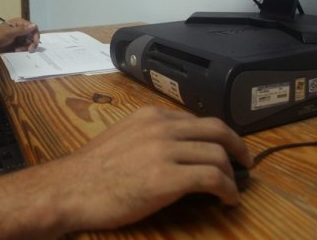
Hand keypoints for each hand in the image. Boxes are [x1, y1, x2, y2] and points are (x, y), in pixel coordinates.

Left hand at [0, 18, 40, 52]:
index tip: (35, 42)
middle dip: (32, 43)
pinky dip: (22, 49)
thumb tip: (34, 25)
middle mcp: (22, 29)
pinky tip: (16, 50)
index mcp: (20, 23)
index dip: (36, 35)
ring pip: (30, 42)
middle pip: (33, 36)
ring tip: (18, 50)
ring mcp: (20, 36)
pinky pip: (25, 46)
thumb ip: (22, 30)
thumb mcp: (10, 33)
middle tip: (30, 50)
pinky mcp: (18, 43)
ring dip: (26, 47)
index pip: (33, 27)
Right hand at [44, 107, 252, 231]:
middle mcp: (161, 127)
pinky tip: (227, 200)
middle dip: (237, 146)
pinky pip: (212, 179)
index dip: (218, 136)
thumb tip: (178, 148)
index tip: (226, 149)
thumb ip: (150, 136)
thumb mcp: (123, 137)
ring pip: (217, 154)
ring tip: (233, 189)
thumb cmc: (92, 170)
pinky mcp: (167, 179)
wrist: (71, 189)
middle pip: (216, 130)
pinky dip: (227, 190)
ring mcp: (164, 151)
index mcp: (150, 116)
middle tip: (245, 162)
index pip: (197, 120)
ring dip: (232, 175)